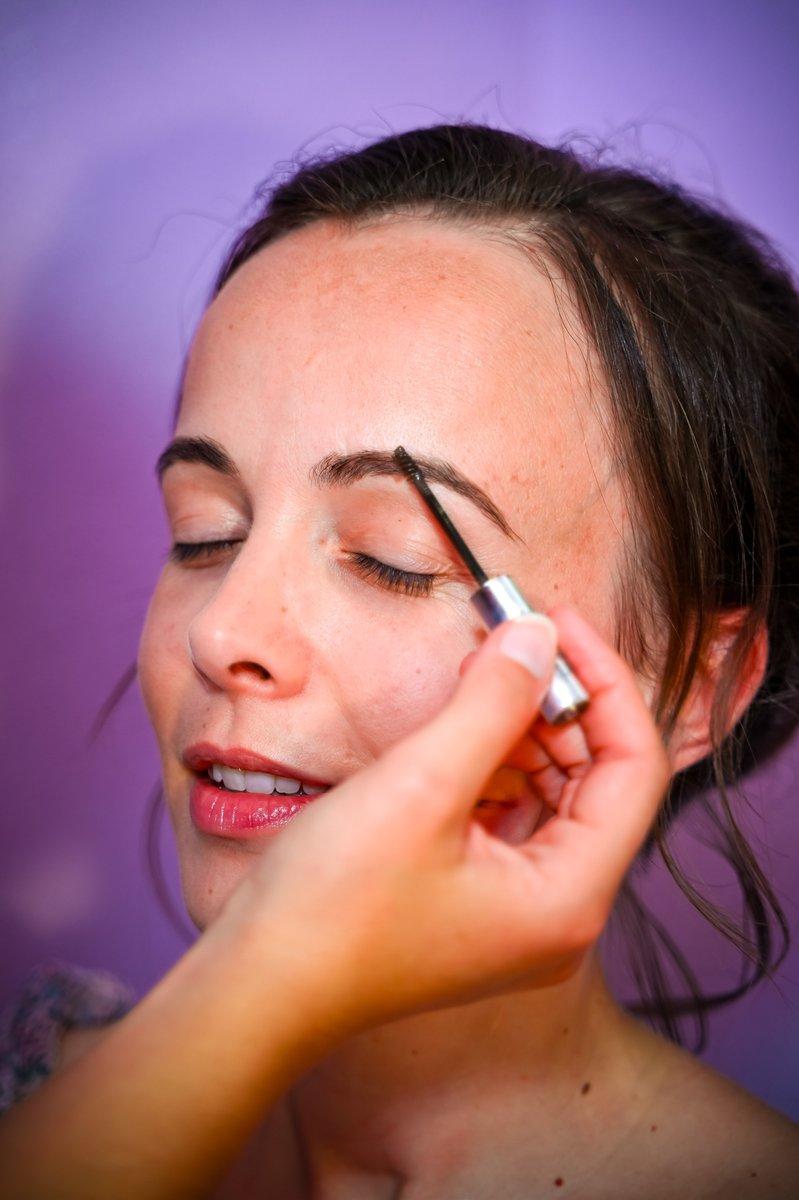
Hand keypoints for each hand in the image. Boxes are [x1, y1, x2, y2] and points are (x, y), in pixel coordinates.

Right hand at [215, 605, 669, 1043]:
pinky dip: (496, 761)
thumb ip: (493, 702)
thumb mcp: (421, 784)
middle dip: (562, 701)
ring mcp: (520, 910)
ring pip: (555, 793)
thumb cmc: (334, 905)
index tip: (559, 622)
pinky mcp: (480, 900)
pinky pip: (514, 815)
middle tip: (515, 638)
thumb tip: (539, 635)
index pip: (635, 768)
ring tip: (481, 670)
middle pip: (600, 779)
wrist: (260, 985)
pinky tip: (460, 725)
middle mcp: (560, 911)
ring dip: (526, 727)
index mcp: (570, 897)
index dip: (605, 683)